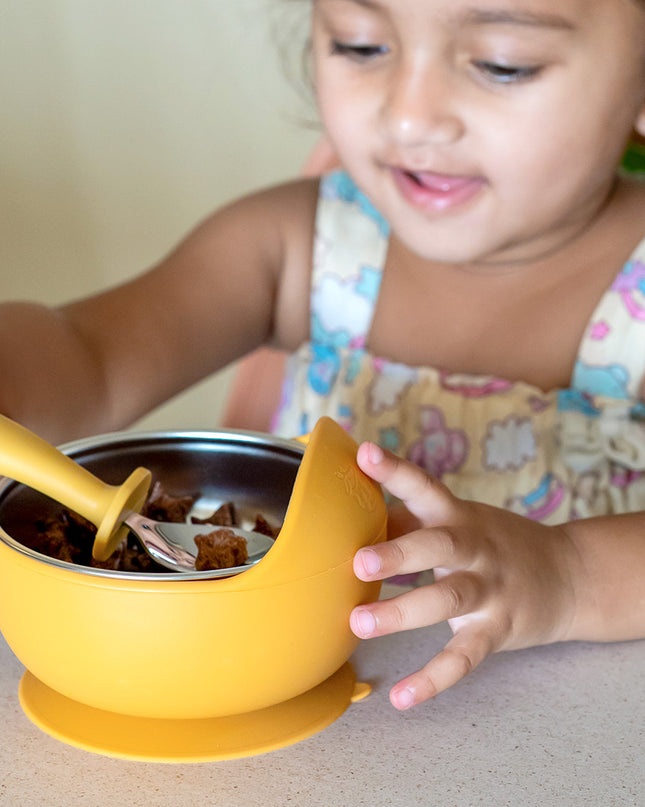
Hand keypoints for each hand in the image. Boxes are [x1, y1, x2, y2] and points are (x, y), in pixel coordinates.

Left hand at [350, 443, 580, 709]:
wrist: (569, 576)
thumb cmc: (492, 544)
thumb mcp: (458, 521)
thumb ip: (406, 519)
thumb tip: (348, 515)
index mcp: (458, 516)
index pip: (426, 487)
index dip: (396, 471)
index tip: (365, 454)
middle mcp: (475, 548)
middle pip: (440, 545)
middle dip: (401, 553)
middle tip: (360, 561)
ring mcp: (490, 590)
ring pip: (448, 599)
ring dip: (403, 611)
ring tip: (360, 624)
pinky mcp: (497, 630)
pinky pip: (464, 657)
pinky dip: (434, 678)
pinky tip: (401, 696)